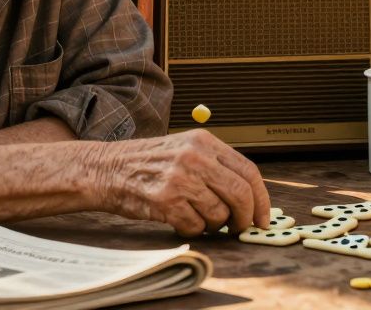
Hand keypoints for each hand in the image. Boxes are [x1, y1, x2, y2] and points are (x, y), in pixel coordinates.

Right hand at [98, 130, 270, 235]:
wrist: (107, 168)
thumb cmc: (148, 162)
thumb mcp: (185, 148)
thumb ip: (216, 165)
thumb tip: (249, 196)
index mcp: (205, 141)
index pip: (249, 171)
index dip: (262, 198)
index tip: (263, 217)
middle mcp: (195, 157)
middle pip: (240, 194)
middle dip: (245, 217)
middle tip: (240, 227)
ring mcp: (180, 179)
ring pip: (219, 214)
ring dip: (215, 225)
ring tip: (202, 219)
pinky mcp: (165, 201)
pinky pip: (196, 225)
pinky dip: (194, 229)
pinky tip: (182, 220)